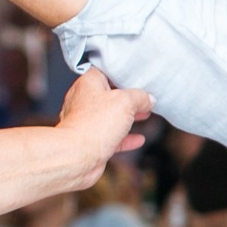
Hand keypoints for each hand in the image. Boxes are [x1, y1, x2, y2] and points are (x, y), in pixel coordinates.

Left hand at [58, 68, 152, 182]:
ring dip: (127, 117)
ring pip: (109, 116)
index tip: (136, 76)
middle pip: (108, 94)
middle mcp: (83, 101)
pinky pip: (110, 136)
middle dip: (128, 97)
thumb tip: (148, 98)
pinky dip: (125, 137)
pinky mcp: (90, 141)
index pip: (105, 71)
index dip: (121, 73)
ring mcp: (86, 122)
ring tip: (144, 114)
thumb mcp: (126, 102)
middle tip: (143, 97)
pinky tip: (138, 139)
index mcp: (88, 84)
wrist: (77, 156)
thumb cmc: (93, 125)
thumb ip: (140, 97)